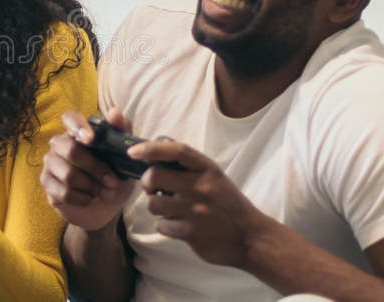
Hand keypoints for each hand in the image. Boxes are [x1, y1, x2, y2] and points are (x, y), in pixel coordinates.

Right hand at [40, 107, 135, 230]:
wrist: (106, 205)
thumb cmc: (114, 174)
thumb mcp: (124, 156)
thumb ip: (122, 132)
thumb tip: (114, 112)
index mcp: (79, 131)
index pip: (70, 118)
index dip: (78, 126)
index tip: (91, 139)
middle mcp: (60, 143)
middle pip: (70, 150)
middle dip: (96, 168)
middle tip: (113, 182)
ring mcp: (51, 162)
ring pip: (68, 174)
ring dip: (92, 187)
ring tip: (106, 192)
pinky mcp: (47, 182)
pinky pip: (64, 192)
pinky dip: (83, 198)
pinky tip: (91, 198)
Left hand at [127, 139, 268, 266]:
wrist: (251, 237)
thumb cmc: (227, 202)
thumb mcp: (213, 176)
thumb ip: (188, 164)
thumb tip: (156, 146)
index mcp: (207, 169)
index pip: (176, 151)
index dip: (151, 148)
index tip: (133, 151)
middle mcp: (201, 187)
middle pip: (155, 176)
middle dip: (147, 182)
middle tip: (153, 188)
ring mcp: (196, 211)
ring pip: (153, 203)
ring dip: (155, 206)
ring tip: (168, 209)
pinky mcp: (191, 233)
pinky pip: (162, 225)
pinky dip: (165, 226)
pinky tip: (177, 225)